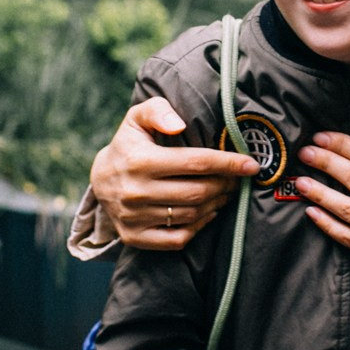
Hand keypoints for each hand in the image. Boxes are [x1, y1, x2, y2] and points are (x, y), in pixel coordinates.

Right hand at [90, 97, 256, 250]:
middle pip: (198, 192)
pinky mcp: (135, 237)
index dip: (227, 164)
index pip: (195, 163)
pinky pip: (178, 238)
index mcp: (139, 161)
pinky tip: (207, 213)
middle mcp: (136, 192)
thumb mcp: (136, 119)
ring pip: (192, 215)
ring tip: (224, 192)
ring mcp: (135, 218)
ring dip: (216, 204)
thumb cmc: (128, 145)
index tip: (251, 165)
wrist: (99, 180)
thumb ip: (157, 110)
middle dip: (225, 184)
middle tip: (236, 179)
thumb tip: (179, 124)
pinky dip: (199, 227)